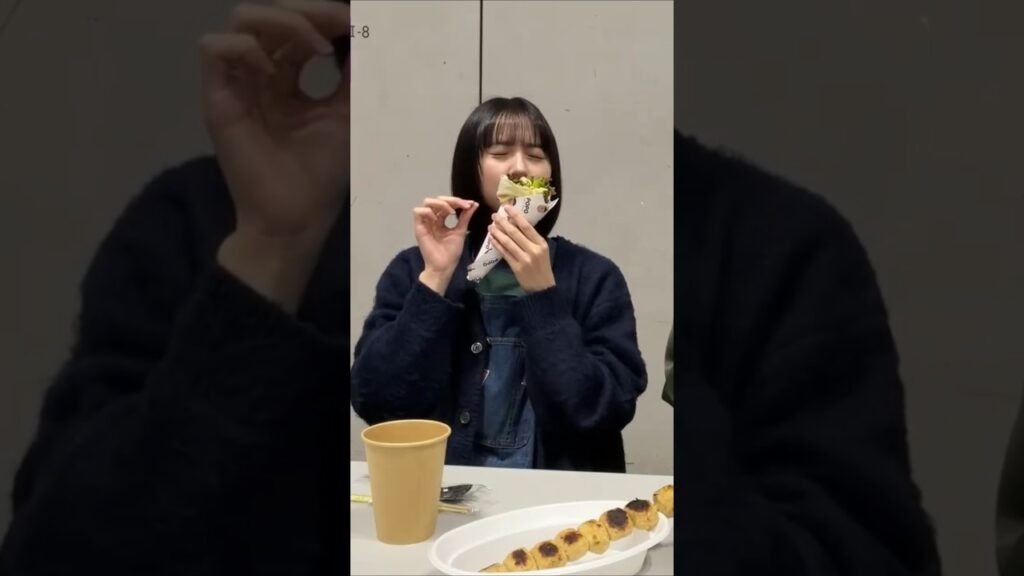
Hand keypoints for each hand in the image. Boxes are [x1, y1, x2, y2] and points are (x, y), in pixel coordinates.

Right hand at [202, 0, 349, 311]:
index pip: (296, 28)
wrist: (295, 217)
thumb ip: (352, 76)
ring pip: (241, 21)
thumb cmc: (319, 173)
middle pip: (268, 15)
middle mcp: (259, 75)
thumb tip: (365, 34)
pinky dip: (245, 48)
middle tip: (340, 22)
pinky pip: (213, 49)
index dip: (322, 16)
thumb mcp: (345, 115)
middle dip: (306, 11)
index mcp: (287, 78)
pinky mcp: (218, 100)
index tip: (355, 22)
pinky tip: (273, 70)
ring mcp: (237, 85)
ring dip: (282, 22)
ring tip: (315, 46)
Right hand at [413, 197, 478, 294]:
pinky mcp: (419, 228)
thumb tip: (474, 203)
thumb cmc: (451, 252)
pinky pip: (418, 212)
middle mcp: (432, 219)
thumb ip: (465, 217)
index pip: (446, 204)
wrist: (444, 266)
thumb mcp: (461, 231)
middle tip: (462, 205)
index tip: (469, 205)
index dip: (457, 201)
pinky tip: (437, 218)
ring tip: (451, 212)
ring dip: (440, 203)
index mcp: (441, 220)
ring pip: (427, 202)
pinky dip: (428, 211)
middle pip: (436, 200)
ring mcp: (425, 223)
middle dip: (450, 200)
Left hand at [488, 205, 555, 292]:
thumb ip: (531, 239)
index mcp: (541, 243)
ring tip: (490, 226)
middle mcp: (533, 250)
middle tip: (494, 216)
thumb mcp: (542, 250)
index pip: (527, 226)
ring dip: (498, 233)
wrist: (543, 287)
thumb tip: (516, 224)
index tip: (507, 207)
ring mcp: (524, 259)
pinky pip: (504, 253)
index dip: (515, 215)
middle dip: (503, 223)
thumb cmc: (542, 266)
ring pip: (508, 242)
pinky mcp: (516, 267)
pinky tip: (492, 239)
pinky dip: (497, 245)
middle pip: (515, 233)